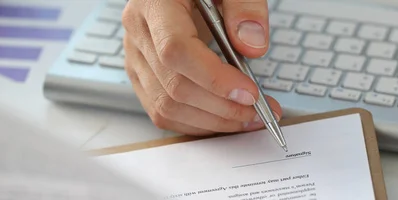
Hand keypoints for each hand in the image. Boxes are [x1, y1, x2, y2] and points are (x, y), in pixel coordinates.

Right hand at [121, 0, 281, 134]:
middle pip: (175, 86)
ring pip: (168, 107)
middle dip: (223, 107)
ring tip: (249, 118)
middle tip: (260, 110)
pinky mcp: (143, 77)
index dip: (214, 79)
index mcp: (154, 3)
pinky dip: (198, 123)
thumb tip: (253, 47)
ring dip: (213, 121)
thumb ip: (244, 6)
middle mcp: (138, 33)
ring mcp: (137, 58)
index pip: (176, 50)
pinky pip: (165, 112)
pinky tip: (226, 119)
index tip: (249, 92)